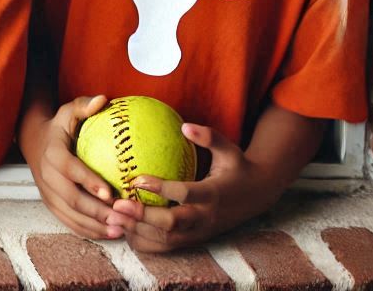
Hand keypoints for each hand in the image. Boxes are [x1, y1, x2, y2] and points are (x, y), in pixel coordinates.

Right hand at [25, 95, 123, 239]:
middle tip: (121, 217)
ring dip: (95, 225)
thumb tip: (103, 99)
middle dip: (97, 212)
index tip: (110, 193)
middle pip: (72, 198)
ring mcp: (47, 192)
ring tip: (120, 229)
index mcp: (53, 153)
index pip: (70, 169)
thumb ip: (84, 105)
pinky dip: (87, 230)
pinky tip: (108, 233)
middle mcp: (47, 175)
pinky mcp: (50, 203)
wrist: (34, 141)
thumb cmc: (59, 126)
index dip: (89, 181)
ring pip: (70, 215)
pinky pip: (68, 221)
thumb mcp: (68, 111)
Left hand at [108, 123, 265, 251]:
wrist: (258, 196)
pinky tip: (125, 230)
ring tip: (113, 218)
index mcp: (213, 194)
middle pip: (172, 224)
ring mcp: (200, 232)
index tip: (136, 179)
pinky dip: (146, 243)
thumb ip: (209, 136)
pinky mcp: (195, 240)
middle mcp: (206, 218)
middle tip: (117, 204)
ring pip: (167, 240)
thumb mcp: (229, 149)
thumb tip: (184, 125)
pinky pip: (168, 247)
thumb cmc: (238, 166)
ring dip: (139, 232)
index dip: (160, 188)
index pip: (184, 194)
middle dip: (143, 217)